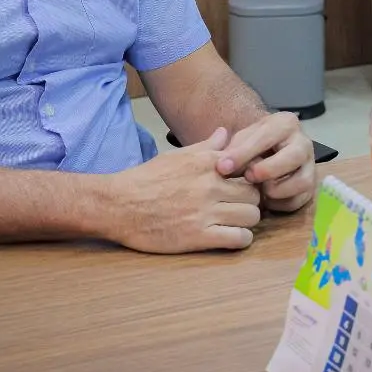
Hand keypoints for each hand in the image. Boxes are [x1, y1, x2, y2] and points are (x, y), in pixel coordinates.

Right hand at [103, 128, 262, 252]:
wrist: (117, 205)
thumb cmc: (145, 179)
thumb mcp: (176, 157)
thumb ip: (205, 146)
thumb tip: (224, 132)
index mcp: (207, 163)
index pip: (249, 167)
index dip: (250, 178)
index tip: (244, 185)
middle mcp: (210, 185)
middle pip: (254, 194)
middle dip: (251, 201)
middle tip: (241, 207)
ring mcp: (205, 212)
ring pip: (252, 216)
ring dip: (248, 221)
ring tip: (236, 222)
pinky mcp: (199, 236)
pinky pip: (238, 238)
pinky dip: (241, 239)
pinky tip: (231, 236)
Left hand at [217, 111, 316, 212]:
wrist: (267, 153)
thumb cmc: (251, 145)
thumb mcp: (240, 140)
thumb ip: (230, 150)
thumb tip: (223, 166)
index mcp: (286, 124)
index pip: (266, 136)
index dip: (243, 153)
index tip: (222, 167)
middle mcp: (303, 142)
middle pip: (293, 156)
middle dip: (268, 170)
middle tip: (248, 177)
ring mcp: (310, 166)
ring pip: (302, 181)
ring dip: (276, 189)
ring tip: (259, 189)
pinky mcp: (310, 187)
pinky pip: (298, 200)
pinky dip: (279, 203)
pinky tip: (266, 199)